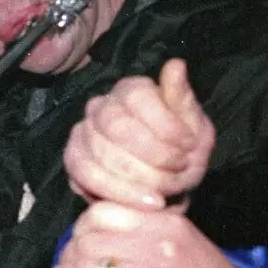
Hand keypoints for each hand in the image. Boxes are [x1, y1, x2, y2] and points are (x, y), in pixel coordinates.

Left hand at [24, 202, 267, 267]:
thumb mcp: (181, 240)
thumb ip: (142, 230)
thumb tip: (91, 229)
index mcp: (164, 222)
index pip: (101, 211)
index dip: (80, 227)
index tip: (78, 242)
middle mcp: (156, 242)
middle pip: (87, 238)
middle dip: (68, 254)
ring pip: (84, 265)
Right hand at [64, 59, 213, 208]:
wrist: (167, 184)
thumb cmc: (182, 150)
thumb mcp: (194, 125)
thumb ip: (182, 98)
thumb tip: (176, 65)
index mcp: (131, 90)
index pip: (138, 97)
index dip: (165, 124)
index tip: (189, 147)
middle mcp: (100, 106)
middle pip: (116, 126)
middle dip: (153, 155)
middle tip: (179, 171)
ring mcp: (81, 133)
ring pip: (100, 152)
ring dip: (139, 177)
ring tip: (166, 192)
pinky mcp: (73, 160)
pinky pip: (86, 175)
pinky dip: (119, 192)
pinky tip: (146, 202)